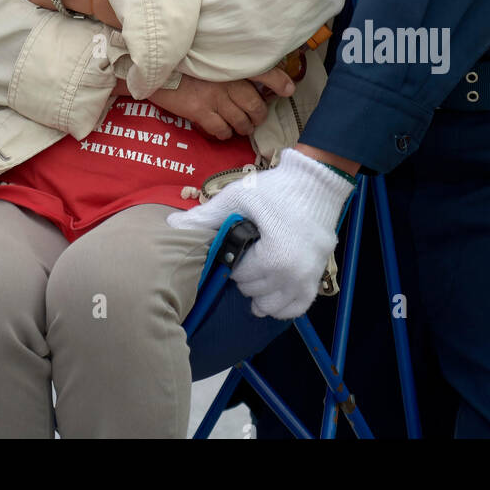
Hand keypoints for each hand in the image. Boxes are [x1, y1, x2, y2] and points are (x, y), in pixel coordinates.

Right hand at [148, 67, 295, 139]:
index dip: (279, 82)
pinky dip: (225, 133)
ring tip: (242, 127)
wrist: (155, 69)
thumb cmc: (181, 62)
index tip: (288, 89)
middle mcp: (227, 81)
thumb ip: (226, 66)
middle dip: (259, 116)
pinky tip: (222, 130)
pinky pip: (221, 130)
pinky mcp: (200, 111)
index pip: (264, 71)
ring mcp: (214, 97)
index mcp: (230, 65)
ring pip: (241, 121)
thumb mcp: (208, 58)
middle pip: (256, 105)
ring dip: (244, 128)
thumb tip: (245, 78)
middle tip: (255, 118)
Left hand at [167, 148, 352, 318]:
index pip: (239, 276)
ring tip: (257, 269)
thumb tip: (171, 225)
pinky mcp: (318, 277)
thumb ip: (205, 216)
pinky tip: (272, 291)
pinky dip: (283, 304)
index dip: (232, 260)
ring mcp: (308, 279)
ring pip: (274, 306)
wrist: (316, 182)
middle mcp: (293, 276)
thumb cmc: (276, 189)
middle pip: (254, 292)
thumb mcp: (237, 198)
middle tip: (246, 253)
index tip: (237, 244)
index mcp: (273, 259)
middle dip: (245, 275)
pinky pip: (297, 306)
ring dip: (261, 293)